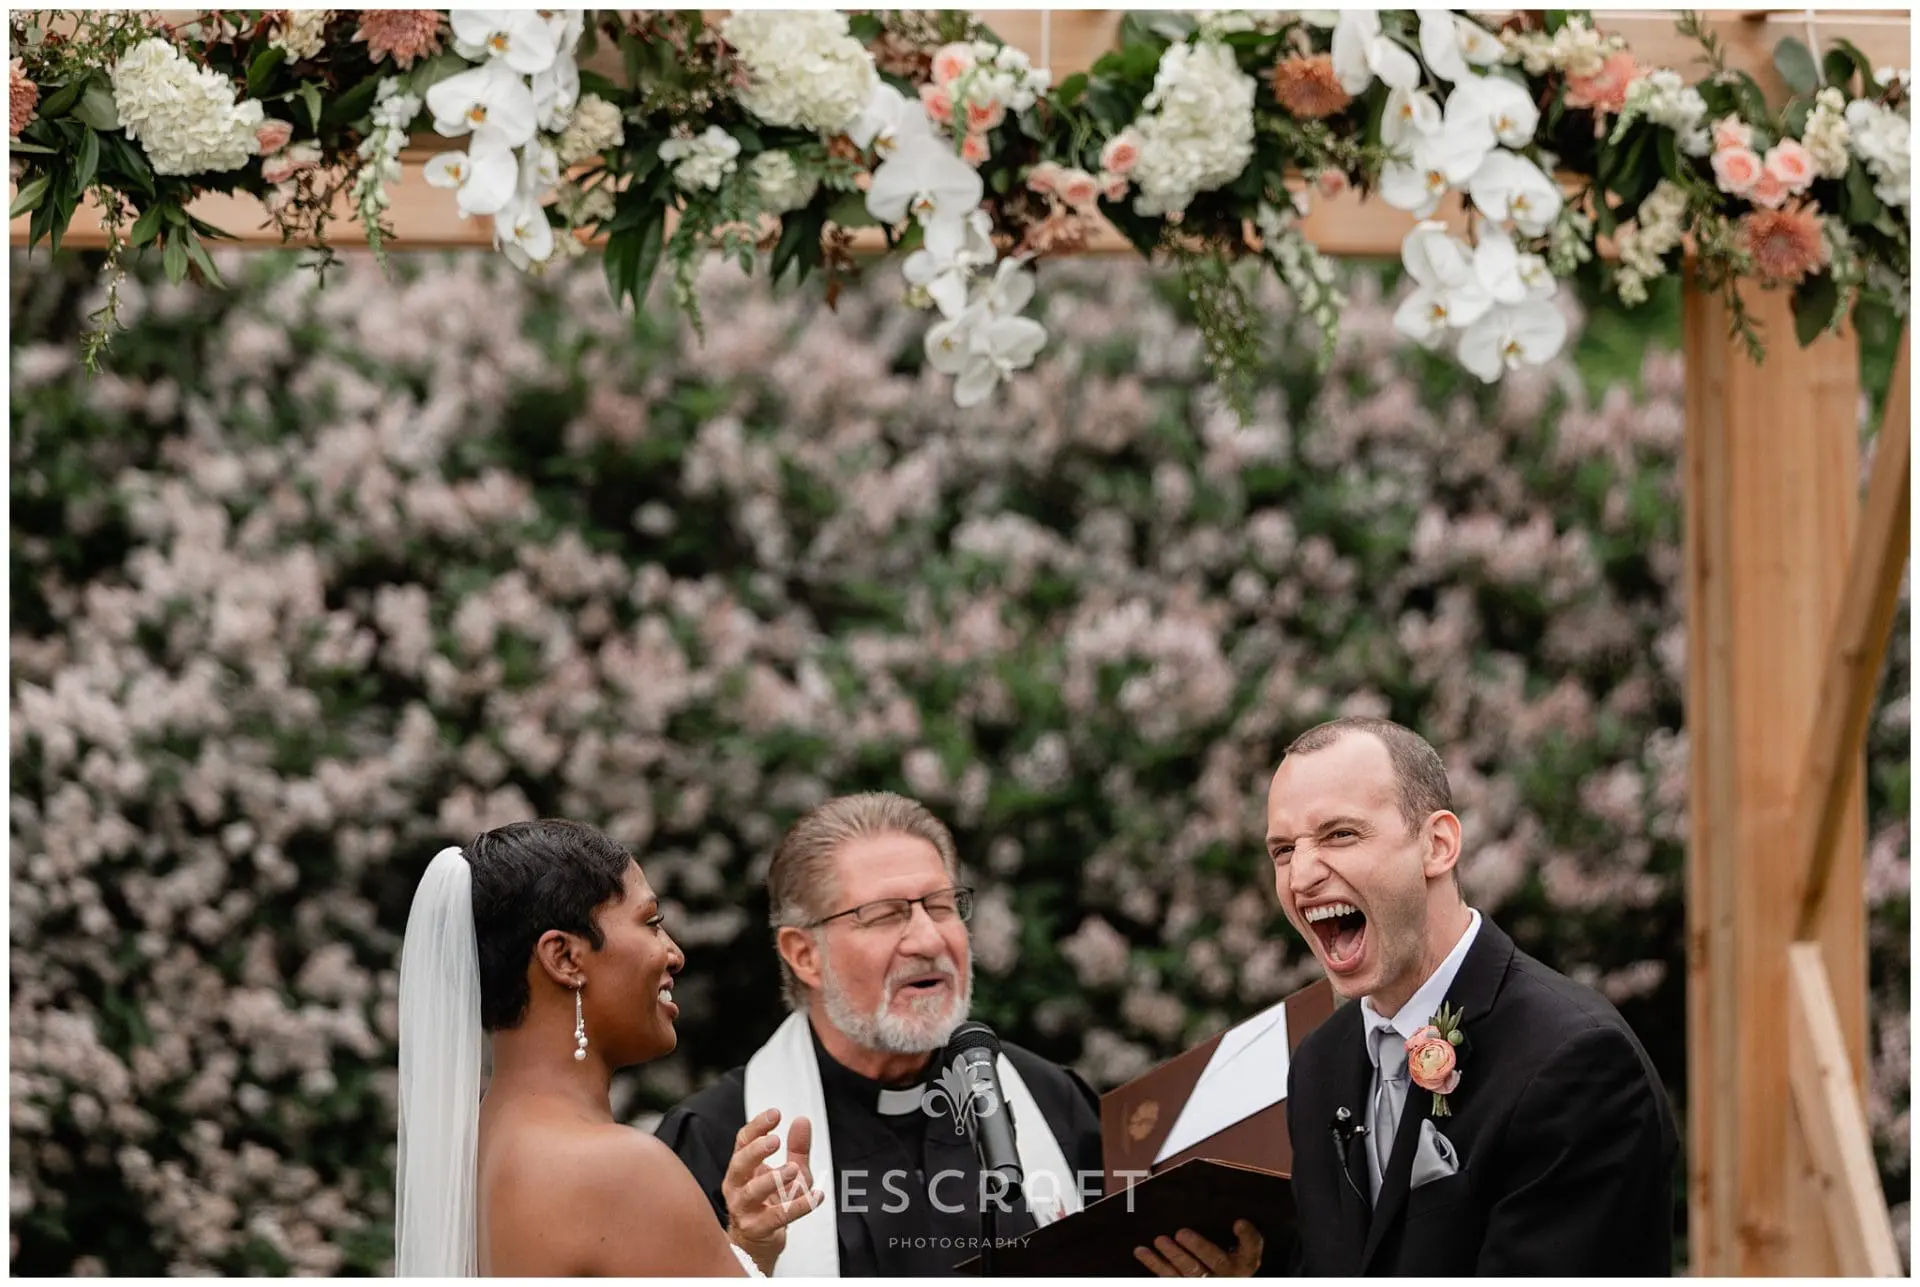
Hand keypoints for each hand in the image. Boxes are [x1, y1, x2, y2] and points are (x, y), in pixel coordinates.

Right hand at [723, 1109, 823, 1275]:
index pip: (743, 1141)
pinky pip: (776, 1217)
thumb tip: (802, 1122)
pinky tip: (815, 1197)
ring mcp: (744, 1208)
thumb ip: (797, 1148)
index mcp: (743, 1167)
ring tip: (793, 1169)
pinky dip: (798, 1206)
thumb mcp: (790, 1171)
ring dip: (773, 1178)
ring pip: (753, 1191)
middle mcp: (738, 1186)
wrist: (760, 1242)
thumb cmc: (771, 1203)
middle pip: (740, 1163)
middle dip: (756, 1150)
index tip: (775, 1114)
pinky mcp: (757, 1228)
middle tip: (775, 1140)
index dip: (757, 1126)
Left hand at [1132, 1221, 1263, 1277]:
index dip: (1247, 1236)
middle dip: (1198, 1248)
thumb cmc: (1231, 1259)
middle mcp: (1226, 1276)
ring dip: (1172, 1256)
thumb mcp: (1243, 1248)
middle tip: (1181, 1233)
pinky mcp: (1186, 1286)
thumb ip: (1243, 1234)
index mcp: (1243, 1263)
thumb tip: (1238, 1219)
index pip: (1250, 1248)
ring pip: (1187, 1273)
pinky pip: (1169, 1278)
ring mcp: (1205, 1283)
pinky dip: (1154, 1264)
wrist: (1224, 1279)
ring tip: (1160, 1240)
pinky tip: (1142, 1251)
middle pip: (1213, 1263)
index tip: (1238, 1222)